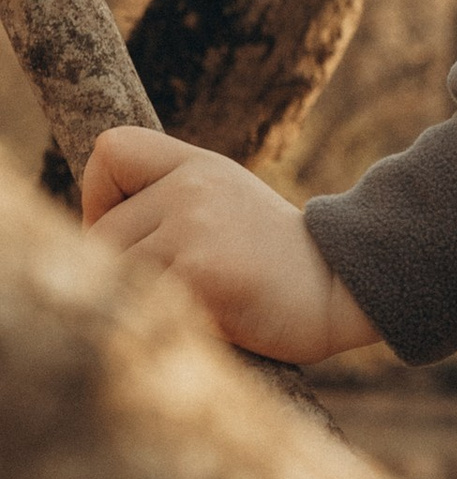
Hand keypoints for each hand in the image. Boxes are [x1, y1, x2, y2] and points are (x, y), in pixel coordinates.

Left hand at [81, 129, 379, 363]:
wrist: (346, 289)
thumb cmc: (279, 263)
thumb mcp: (226, 204)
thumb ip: (168, 202)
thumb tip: (89, 237)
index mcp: (197, 167)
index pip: (111, 151)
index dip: (99, 196)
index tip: (132, 234)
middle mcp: (192, 188)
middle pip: (100, 233)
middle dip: (119, 270)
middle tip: (170, 291)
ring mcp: (195, 230)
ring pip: (114, 273)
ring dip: (140, 302)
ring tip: (193, 310)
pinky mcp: (201, 275)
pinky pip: (143, 304)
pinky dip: (163, 324)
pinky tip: (206, 326)